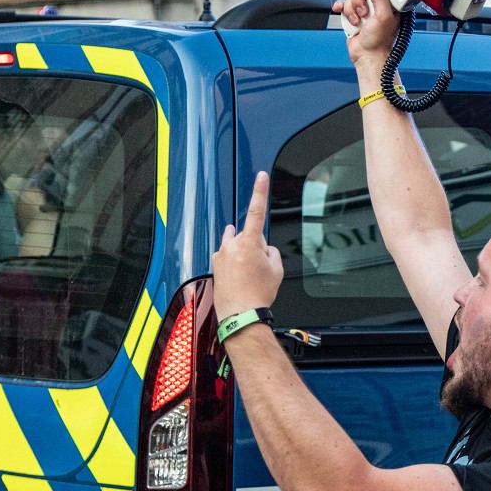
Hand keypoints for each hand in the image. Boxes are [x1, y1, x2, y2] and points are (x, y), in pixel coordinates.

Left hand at [212, 172, 283, 320]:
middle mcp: (232, 245)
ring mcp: (221, 254)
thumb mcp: (277, 269)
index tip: (261, 176)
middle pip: (249, 234)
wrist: (241, 314)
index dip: (260, 191)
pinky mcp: (214, 263)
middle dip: (256, 244)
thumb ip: (271, 250)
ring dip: (244, 253)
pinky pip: (227, 256)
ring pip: (236, 245)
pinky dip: (234, 262)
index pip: (257, 211)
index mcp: (250, 243)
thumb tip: (264, 248)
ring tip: (249, 274)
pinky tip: (239, 277)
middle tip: (260, 266)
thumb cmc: (258, 294)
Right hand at [331, 0, 403, 72]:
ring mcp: (366, 11)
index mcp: (390, 4)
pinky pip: (344, 5)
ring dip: (352, 10)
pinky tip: (340, 12)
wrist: (367, 57)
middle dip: (359, 0)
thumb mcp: (384, 17)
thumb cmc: (380, 42)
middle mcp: (378, 6)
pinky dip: (342, 9)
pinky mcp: (355, 17)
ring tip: (359, 23)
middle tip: (365, 13)